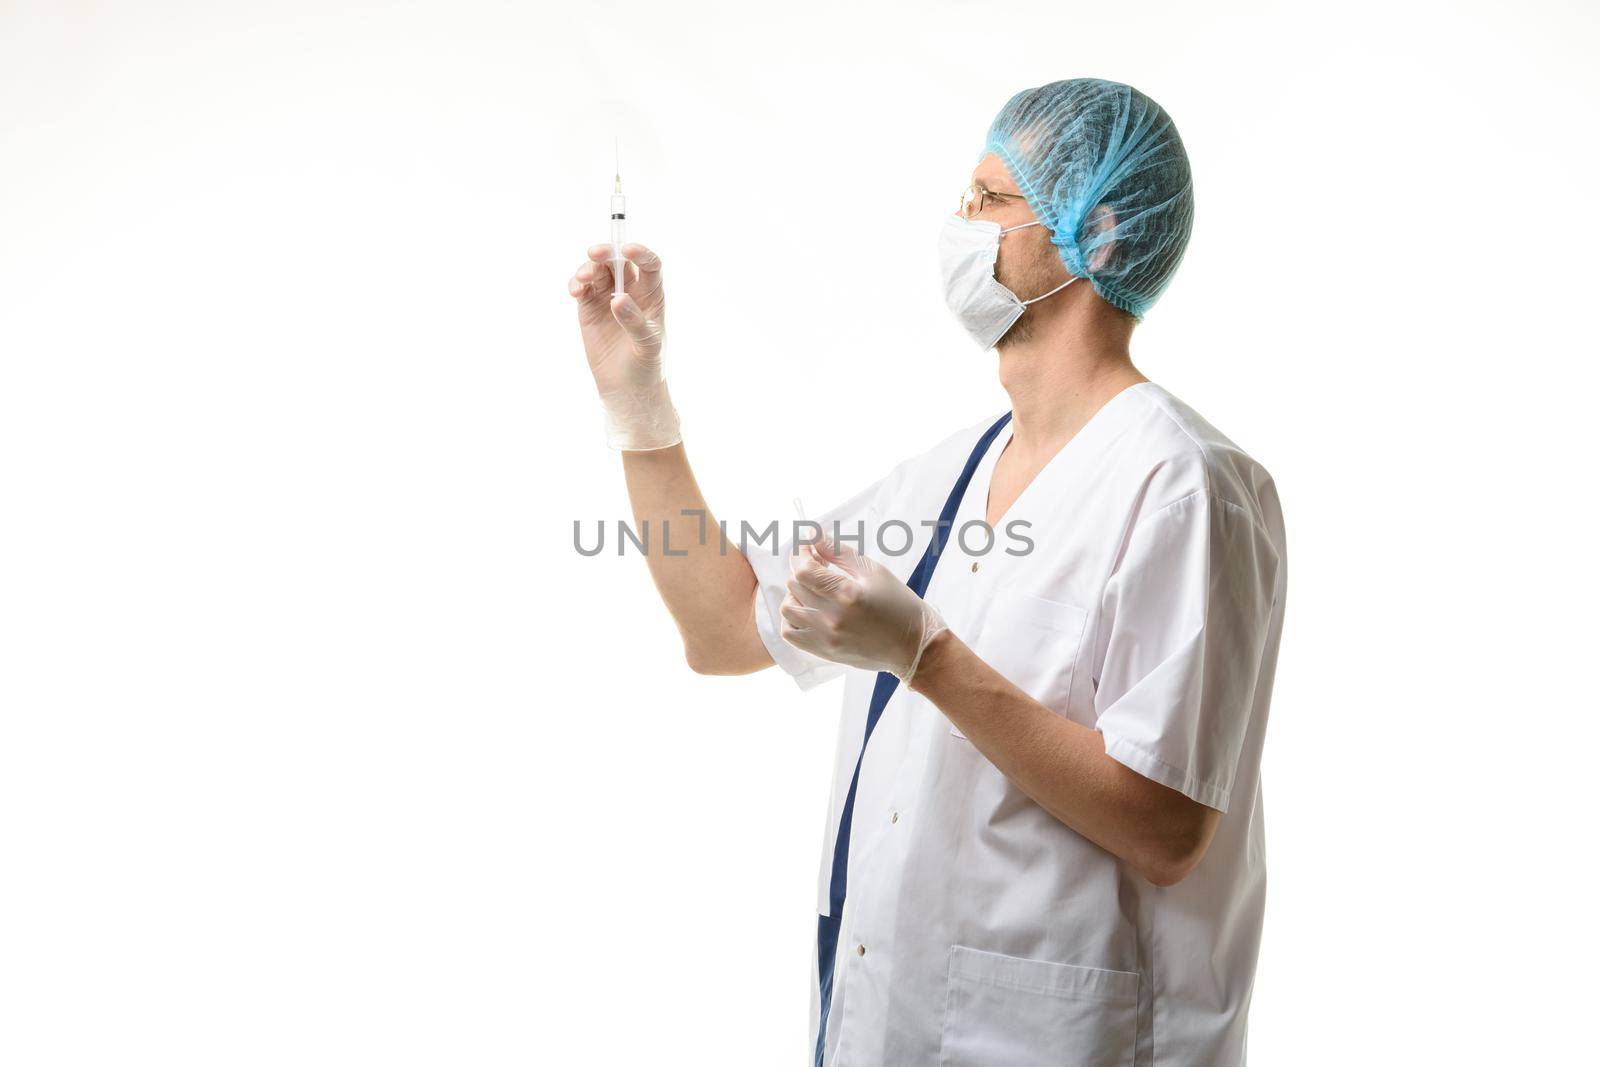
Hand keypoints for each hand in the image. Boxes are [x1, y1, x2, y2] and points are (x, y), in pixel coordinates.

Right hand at [568, 242, 665, 393]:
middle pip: (619, 261)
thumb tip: (618, 299)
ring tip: (582, 280)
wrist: (626, 388)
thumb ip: (635, 321)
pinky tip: (575, 291)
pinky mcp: (589, 308)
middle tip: (595, 254)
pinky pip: (582, 288)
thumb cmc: (646, 366)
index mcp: (652, 295)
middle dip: (607, 253)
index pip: (650, 265)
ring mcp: (608, 297)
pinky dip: (576, 284)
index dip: (640, 253)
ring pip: (598, 272)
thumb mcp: (648, 345)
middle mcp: (630, 291)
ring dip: (588, 269)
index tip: (628, 249)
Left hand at [778, 536, 946, 680]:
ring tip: (814, 588)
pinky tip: (808, 610)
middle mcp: (832, 618)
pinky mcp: (824, 652)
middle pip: (795, 585)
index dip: (800, 553)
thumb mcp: (873, 571)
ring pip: (788, 607)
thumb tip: (812, 534)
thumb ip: (839, 552)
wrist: (914, 646)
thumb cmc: (899, 605)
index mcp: (847, 594)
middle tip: (818, 564)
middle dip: (802, 568)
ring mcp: (825, 638)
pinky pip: (790, 633)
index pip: (804, 569)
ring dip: (796, 592)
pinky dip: (792, 618)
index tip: (807, 546)